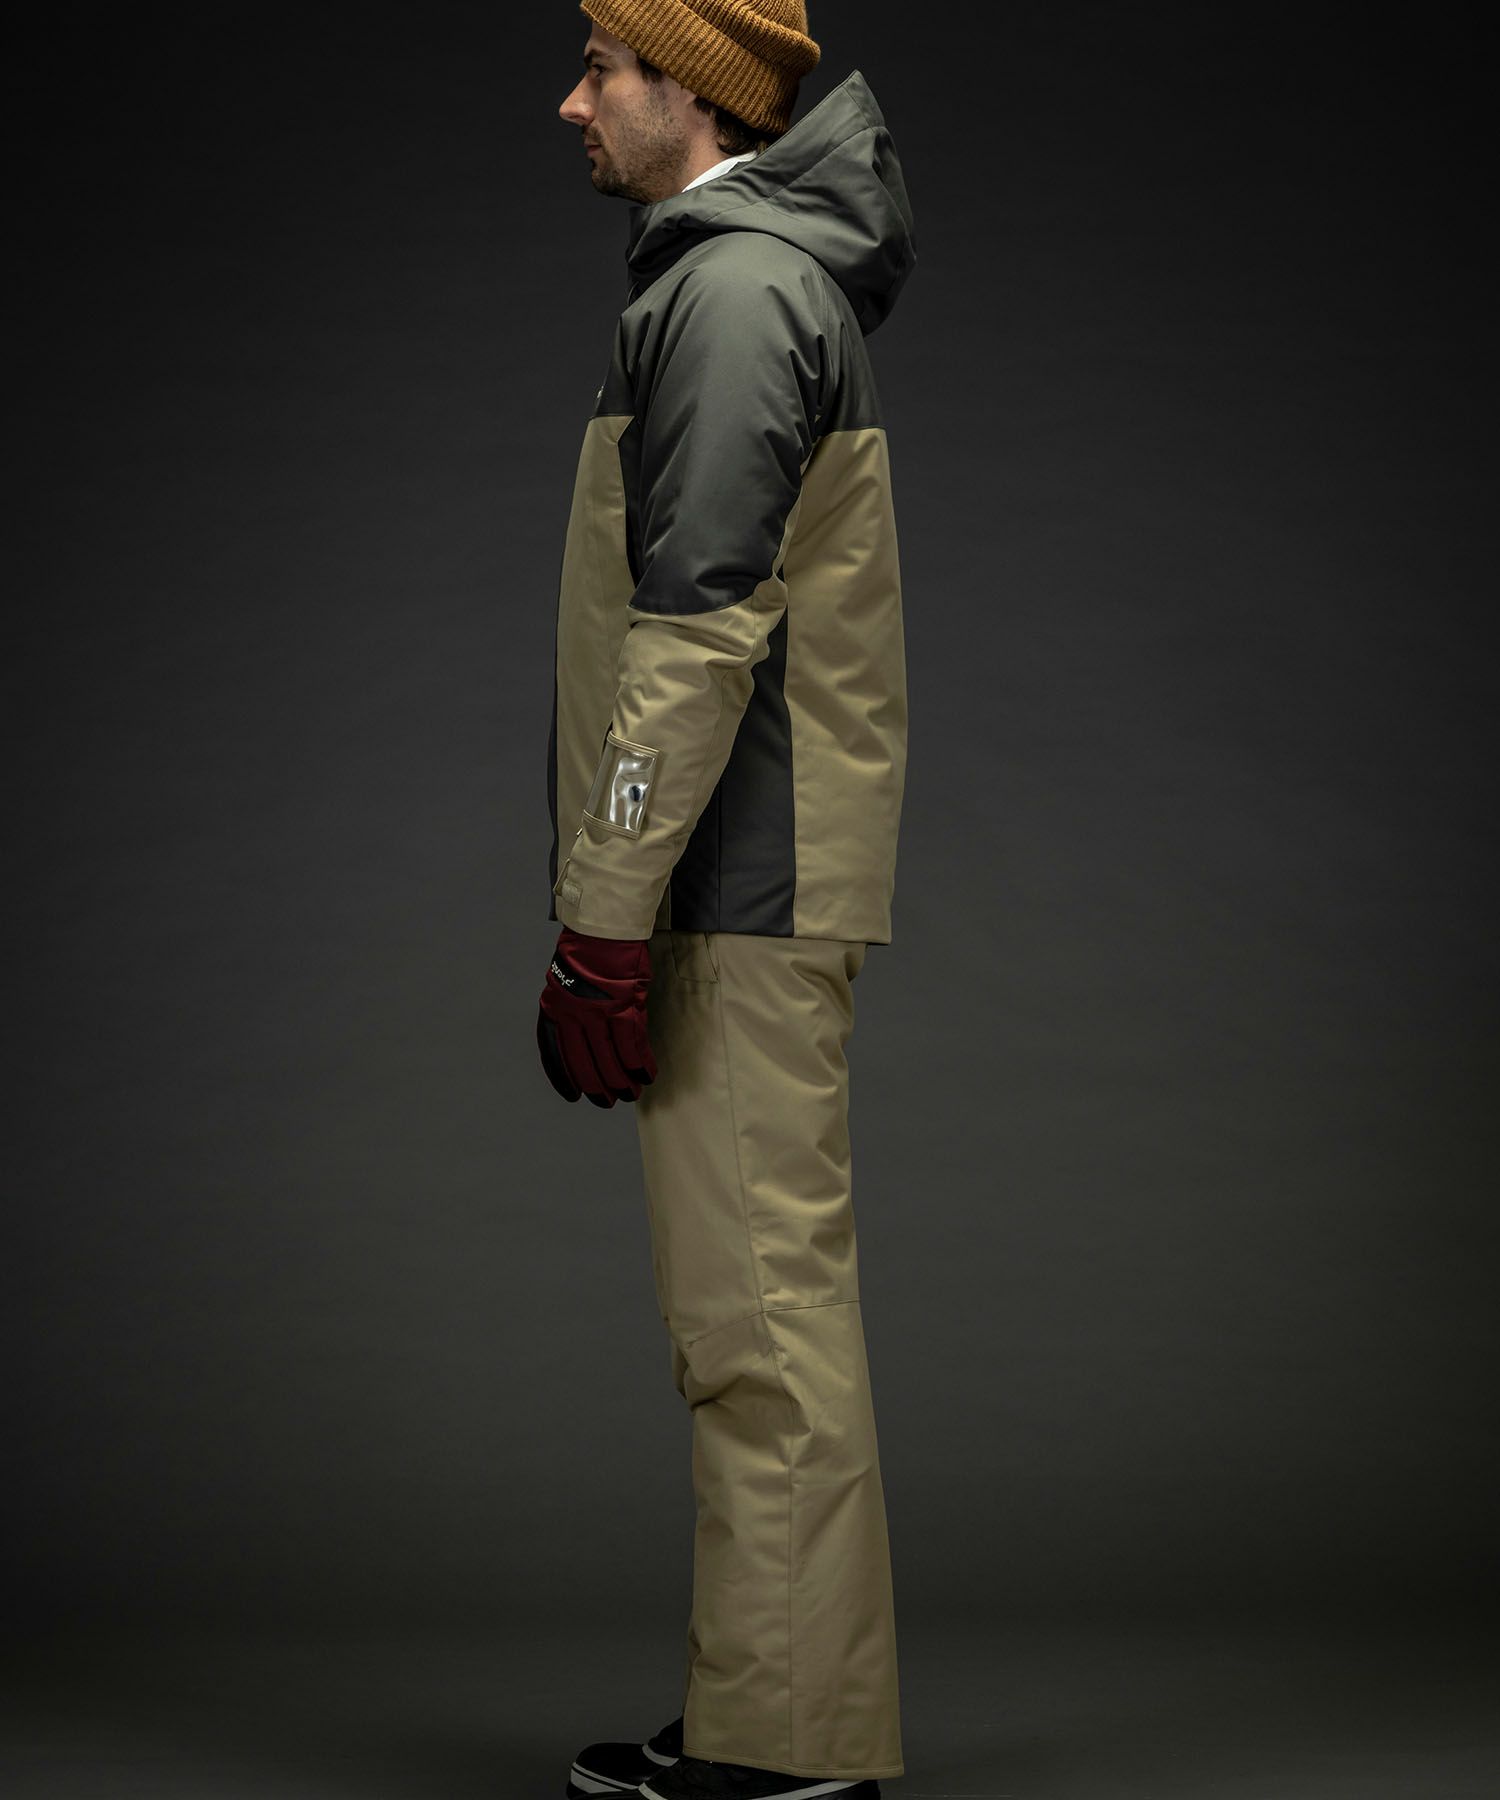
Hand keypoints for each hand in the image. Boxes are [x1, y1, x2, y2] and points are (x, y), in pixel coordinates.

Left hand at [536, 927, 657, 1106]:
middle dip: (596, 1088)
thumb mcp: (563, 982)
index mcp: (554, 1011)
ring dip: (622, 1082)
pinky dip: (640, 1064)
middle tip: (607, 1101)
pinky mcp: (624, 1008)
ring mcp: (599, 1015)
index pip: (556, 1055)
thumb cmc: (586, 953)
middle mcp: (573, 1018)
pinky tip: (646, 1075)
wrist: (602, 930)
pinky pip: (632, 1046)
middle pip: (585, 1064)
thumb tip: (579, 1038)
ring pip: (610, 1061)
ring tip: (630, 1094)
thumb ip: (567, 1011)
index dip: (565, 1078)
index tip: (573, 1096)